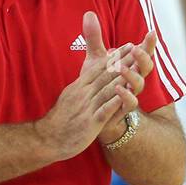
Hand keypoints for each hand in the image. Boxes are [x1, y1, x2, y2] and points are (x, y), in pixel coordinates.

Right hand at [35, 12, 142, 160]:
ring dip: (121, 78)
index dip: (114, 56)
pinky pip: (104, 110)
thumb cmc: (61, 118)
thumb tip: (88, 75)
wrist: (48, 138)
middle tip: (137, 49)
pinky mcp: (90, 123)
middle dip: (122, 61)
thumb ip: (81, 84)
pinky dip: (114, 102)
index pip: (99, 68)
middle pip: (105, 75)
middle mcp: (83, 94)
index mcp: (80, 87)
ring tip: (135, 66)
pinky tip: (124, 95)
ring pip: (106, 89)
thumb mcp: (69, 95)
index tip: (127, 45)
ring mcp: (87, 108)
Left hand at [97, 30, 156, 143]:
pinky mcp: (121, 109)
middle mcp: (132, 79)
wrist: (94, 114)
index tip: (151, 32)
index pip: (141, 52)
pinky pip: (129, 103)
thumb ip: (94, 38)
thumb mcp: (96, 60)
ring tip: (121, 67)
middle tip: (136, 47)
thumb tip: (89, 13)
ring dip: (132, 74)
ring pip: (138, 84)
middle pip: (145, 67)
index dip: (148, 44)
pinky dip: (125, 95)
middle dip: (143, 57)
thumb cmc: (99, 85)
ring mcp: (129, 94)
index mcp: (129, 66)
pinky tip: (117, 88)